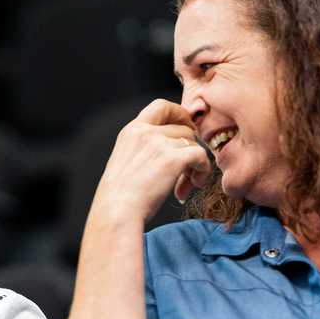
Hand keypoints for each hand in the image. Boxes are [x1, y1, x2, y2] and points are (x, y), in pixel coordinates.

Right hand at [91, 99, 211, 224]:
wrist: (117, 212)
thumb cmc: (120, 197)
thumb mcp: (126, 161)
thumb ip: (145, 149)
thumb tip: (175, 151)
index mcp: (131, 131)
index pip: (161, 106)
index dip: (179, 114)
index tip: (187, 128)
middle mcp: (145, 132)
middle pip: (183, 128)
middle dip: (190, 147)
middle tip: (187, 169)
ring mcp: (158, 143)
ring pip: (193, 142)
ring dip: (195, 163)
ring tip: (187, 183)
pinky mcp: (172, 159)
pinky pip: (200, 155)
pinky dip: (203, 169)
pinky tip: (195, 183)